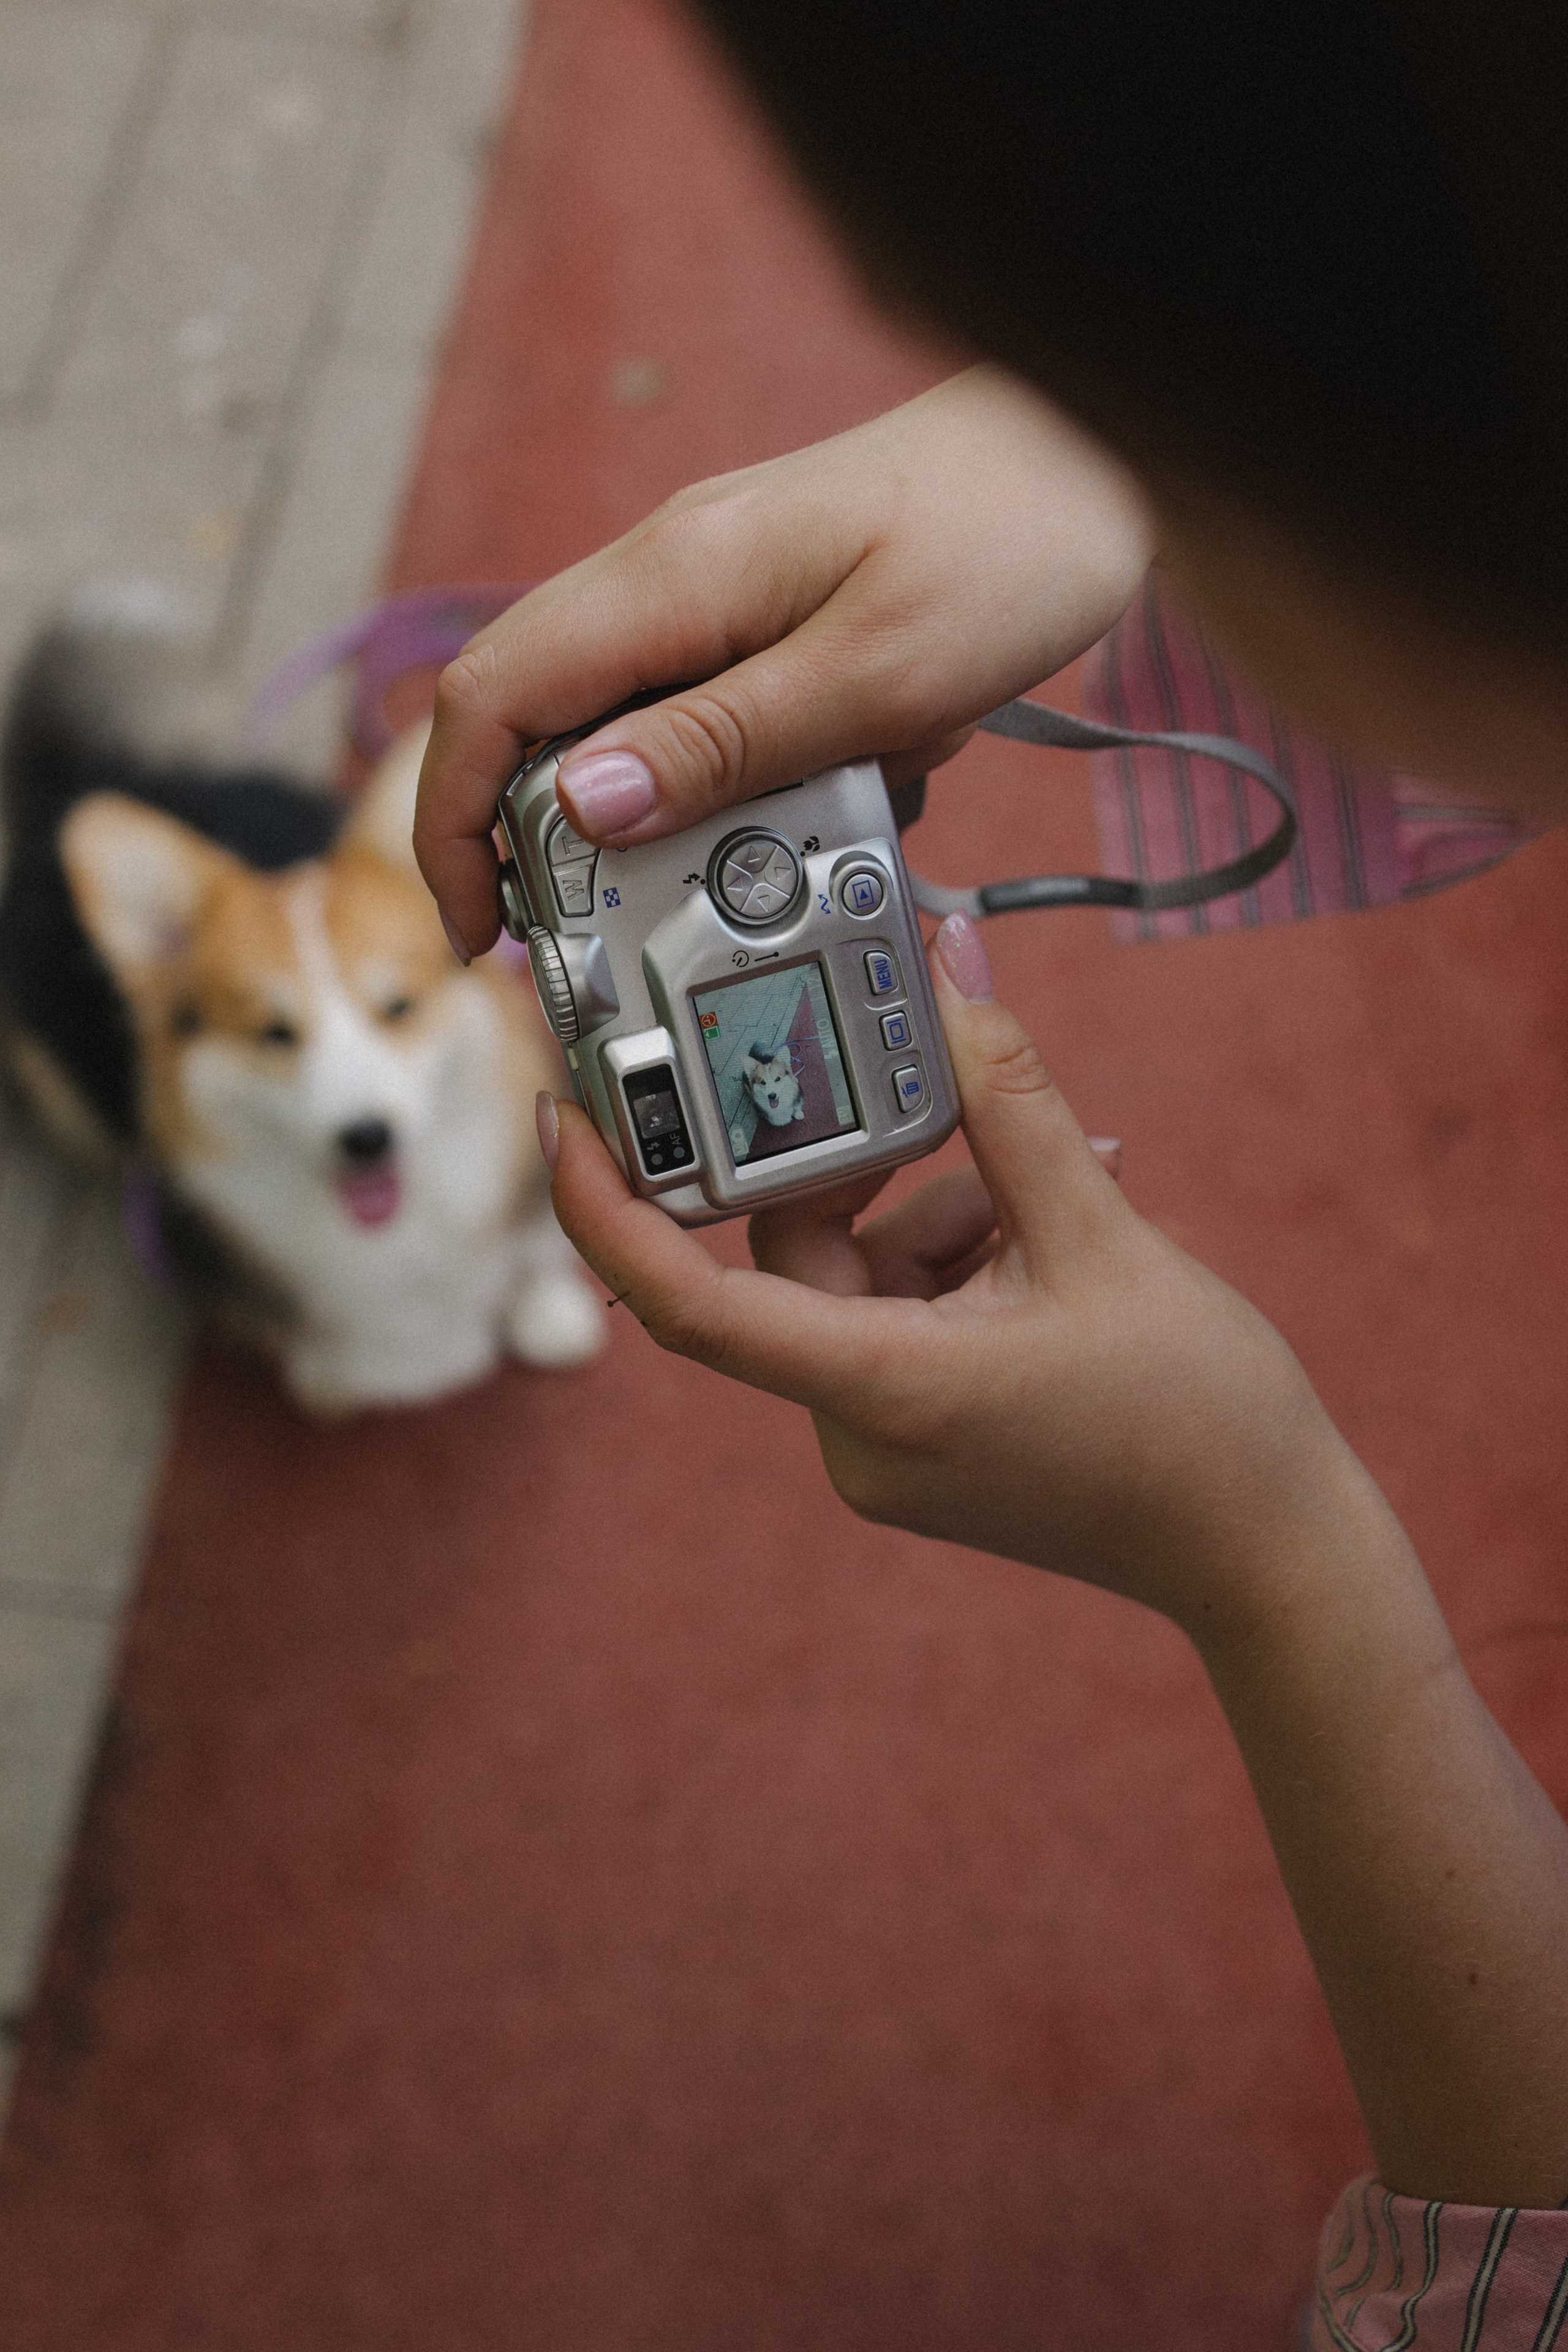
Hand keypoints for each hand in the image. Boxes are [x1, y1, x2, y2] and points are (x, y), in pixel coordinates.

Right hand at [414, 368, 1152, 955]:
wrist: (1101, 456)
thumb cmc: (1013, 542)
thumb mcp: (876, 672)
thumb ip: (724, 740)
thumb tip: (582, 806)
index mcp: (673, 578)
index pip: (491, 696)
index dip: (454, 820)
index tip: (482, 928)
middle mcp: (669, 574)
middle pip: (532, 717)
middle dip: (541, 841)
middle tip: (594, 943)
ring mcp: (713, 590)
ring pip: (618, 726)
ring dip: (653, 818)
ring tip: (729, 879)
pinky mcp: (764, 612)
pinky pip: (704, 712)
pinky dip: (731, 781)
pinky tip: (810, 804)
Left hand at [542, 915, 1567, 2207]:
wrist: (1269, 1553)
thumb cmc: (1198, 1414)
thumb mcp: (1105, 1232)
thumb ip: (1013, 1103)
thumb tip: (952, 979)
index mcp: (882, 1390)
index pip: (689, 1303)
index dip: (610, 1210)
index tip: (567, 1116)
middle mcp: (859, 1435)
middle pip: (801, 1260)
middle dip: (877, 1163)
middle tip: (944, 1077)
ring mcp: (888, 1452)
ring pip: (864, 1281)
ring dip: (946, 1208)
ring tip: (1071, 1180)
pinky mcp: (922, 1450)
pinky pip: (901, 1321)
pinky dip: (961, 1261)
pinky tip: (1058, 1226)